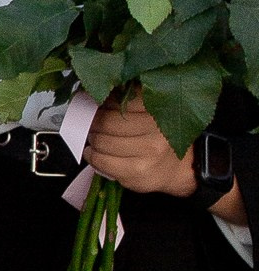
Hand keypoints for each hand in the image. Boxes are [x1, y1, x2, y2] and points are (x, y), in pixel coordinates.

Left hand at [84, 98, 201, 200]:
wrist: (178, 166)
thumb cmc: (157, 134)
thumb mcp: (149, 111)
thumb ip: (128, 99)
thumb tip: (95, 98)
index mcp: (160, 109)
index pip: (119, 101)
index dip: (105, 104)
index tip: (102, 107)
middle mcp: (158, 131)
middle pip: (107, 122)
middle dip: (95, 122)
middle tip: (94, 123)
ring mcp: (149, 153)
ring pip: (101, 142)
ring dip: (93, 139)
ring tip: (96, 137)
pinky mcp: (138, 173)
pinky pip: (101, 161)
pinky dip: (91, 156)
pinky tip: (94, 152)